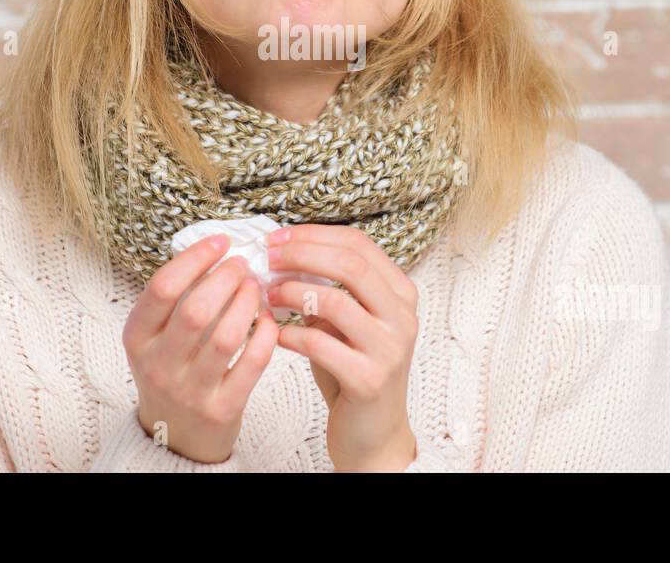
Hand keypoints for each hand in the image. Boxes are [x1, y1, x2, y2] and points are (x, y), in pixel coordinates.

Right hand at [122, 234, 279, 462]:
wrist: (175, 436)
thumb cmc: (171, 370)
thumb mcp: (155, 336)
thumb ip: (176, 298)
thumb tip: (216, 249)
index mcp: (137, 337)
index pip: (162, 287)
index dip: (196, 258)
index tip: (221, 242)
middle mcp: (158, 364)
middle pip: (196, 310)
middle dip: (227, 278)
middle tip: (243, 266)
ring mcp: (189, 389)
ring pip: (226, 336)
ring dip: (248, 303)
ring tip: (256, 288)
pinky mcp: (221, 408)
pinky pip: (252, 363)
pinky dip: (266, 335)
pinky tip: (269, 320)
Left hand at [265, 224, 418, 471]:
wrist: (373, 433)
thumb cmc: (353, 368)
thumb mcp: (346, 321)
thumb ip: (327, 288)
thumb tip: (280, 254)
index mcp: (400, 293)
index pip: (358, 244)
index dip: (314, 235)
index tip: (277, 237)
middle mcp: (403, 316)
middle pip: (351, 265)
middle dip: (302, 255)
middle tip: (267, 257)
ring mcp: (390, 349)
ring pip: (335, 301)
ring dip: (292, 293)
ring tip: (266, 294)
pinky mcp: (369, 380)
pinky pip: (319, 344)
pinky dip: (288, 334)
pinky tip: (272, 333)